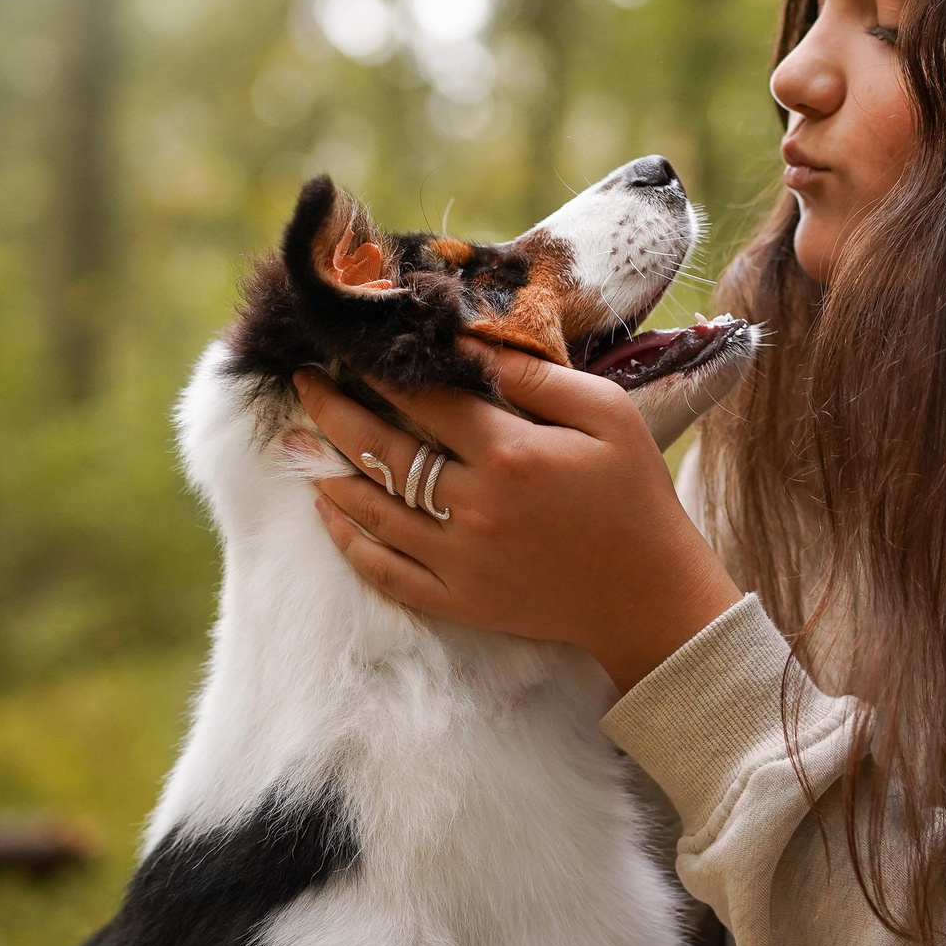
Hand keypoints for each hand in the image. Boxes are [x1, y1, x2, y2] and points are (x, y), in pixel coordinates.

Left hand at [293, 346, 744, 692]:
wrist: (650, 595)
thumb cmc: (637, 494)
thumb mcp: (609, 414)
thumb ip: (539, 378)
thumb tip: (474, 345)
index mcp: (511, 454)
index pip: (426, 399)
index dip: (381, 370)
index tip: (348, 344)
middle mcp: (475, 506)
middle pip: (383, 451)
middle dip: (334, 412)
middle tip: (302, 384)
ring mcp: (461, 560)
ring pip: (372, 512)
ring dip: (327, 472)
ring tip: (294, 442)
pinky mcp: (459, 601)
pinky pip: (385, 572)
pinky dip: (349, 541)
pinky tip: (329, 513)